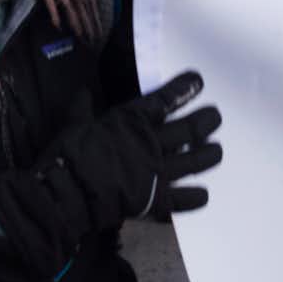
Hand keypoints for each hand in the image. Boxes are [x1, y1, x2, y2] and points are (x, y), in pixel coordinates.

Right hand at [22, 72, 225, 266]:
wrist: (66, 193)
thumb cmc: (67, 155)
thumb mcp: (72, 125)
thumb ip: (81, 109)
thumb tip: (82, 92)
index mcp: (132, 122)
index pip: (165, 100)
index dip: (184, 89)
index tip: (199, 81)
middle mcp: (152, 144)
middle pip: (190, 130)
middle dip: (207, 122)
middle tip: (215, 117)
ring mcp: (158, 172)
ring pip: (195, 161)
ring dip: (209, 155)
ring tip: (216, 151)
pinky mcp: (156, 200)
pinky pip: (184, 200)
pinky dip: (195, 198)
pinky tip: (203, 195)